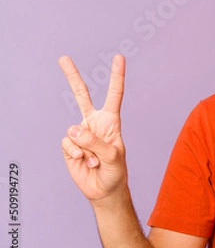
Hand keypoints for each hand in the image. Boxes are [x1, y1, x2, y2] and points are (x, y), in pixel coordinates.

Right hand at [59, 55, 126, 201]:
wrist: (104, 189)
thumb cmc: (115, 171)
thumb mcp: (113, 156)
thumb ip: (95, 142)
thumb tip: (72, 129)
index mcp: (111, 121)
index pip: (114, 95)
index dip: (116, 76)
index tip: (118, 58)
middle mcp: (93, 123)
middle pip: (81, 96)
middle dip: (72, 77)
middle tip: (63, 58)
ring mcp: (80, 134)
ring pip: (75, 131)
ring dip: (86, 149)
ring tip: (95, 161)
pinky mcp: (69, 146)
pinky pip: (68, 144)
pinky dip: (76, 154)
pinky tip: (84, 162)